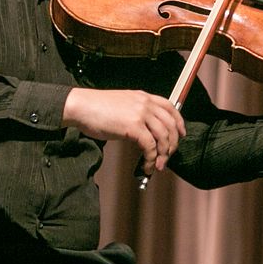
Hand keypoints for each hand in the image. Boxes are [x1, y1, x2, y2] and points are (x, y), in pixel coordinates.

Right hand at [62, 88, 185, 170]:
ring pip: (164, 137)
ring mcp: (141, 114)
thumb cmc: (96, 108)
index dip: (179, 123)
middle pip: (171, 125)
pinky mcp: (134, 127)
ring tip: (158, 165)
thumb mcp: (122, 104)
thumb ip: (137, 113)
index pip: (171, 107)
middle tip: (168, 156)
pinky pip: (150, 147)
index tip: (181, 135)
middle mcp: (145, 104)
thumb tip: (145, 132)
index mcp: (144, 97)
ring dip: (164, 155)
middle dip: (173, 144)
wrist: (81, 106)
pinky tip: (146, 166)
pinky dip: (151, 159)